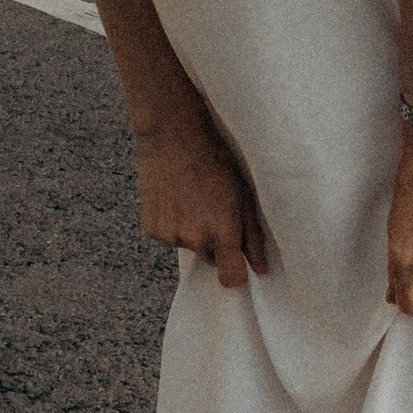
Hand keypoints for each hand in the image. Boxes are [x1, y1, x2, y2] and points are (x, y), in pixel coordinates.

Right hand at [134, 112, 268, 286]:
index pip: (231, 278)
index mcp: (222, 231)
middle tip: (215, 210)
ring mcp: (170, 235)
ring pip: (189, 247)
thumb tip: (260, 268)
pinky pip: (169, 237)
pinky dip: (173, 224)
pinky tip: (175, 198)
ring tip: (193, 199)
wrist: (173, 134)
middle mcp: (194, 239)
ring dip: (193, 232)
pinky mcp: (152, 230)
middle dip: (217, 243)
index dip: (237, 273)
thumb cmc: (215, 160)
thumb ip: (253, 236)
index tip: (239, 262)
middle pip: (212, 260)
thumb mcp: (243, 195)